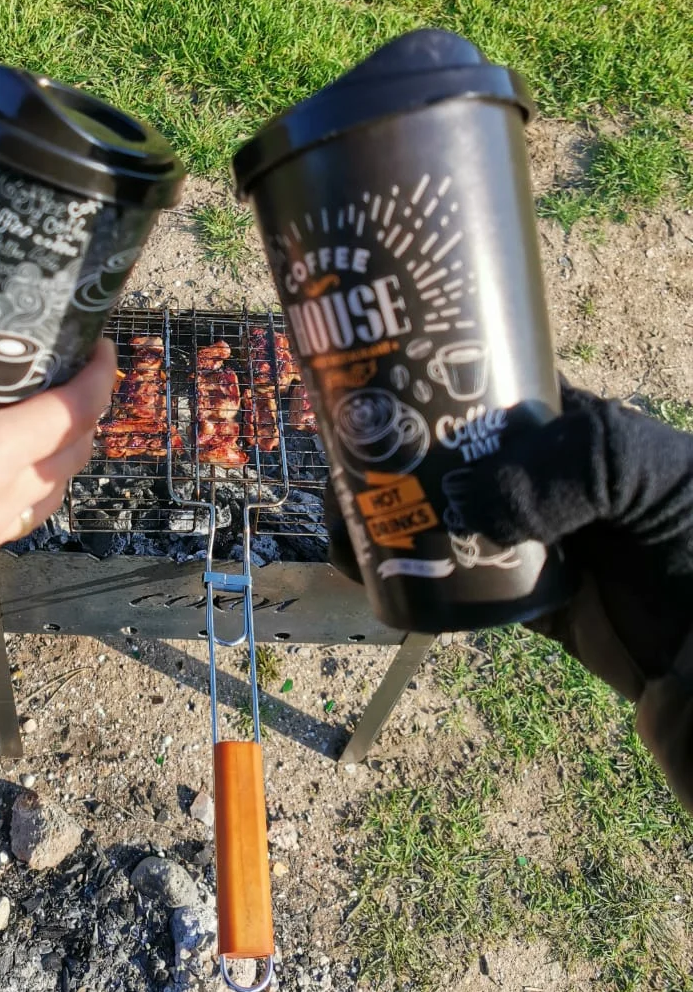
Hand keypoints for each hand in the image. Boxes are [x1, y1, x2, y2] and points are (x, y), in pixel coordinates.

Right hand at [0, 283, 114, 609]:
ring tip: (46, 415)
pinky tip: (6, 467)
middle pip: (75, 451)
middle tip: (71, 371)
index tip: (98, 347)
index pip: (75, 411)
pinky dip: (35, 485)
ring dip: (64, 452)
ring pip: (55, 490)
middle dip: (87, 409)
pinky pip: (25, 516)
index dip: (99, 375)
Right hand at [323, 384, 692, 807]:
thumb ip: (571, 470)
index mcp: (590, 436)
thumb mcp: (650, 480)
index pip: (501, 391)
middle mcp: (562, 486)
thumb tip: (466, 501)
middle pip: (463, 460)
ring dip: (398, 523)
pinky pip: (470, 590)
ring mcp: (550, 547)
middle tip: (341, 472)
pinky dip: (421, 584)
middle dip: (398, 459)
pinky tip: (380, 579)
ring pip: (456, 524)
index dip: (438, 381)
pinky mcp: (543, 609)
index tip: (373, 388)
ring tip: (345, 531)